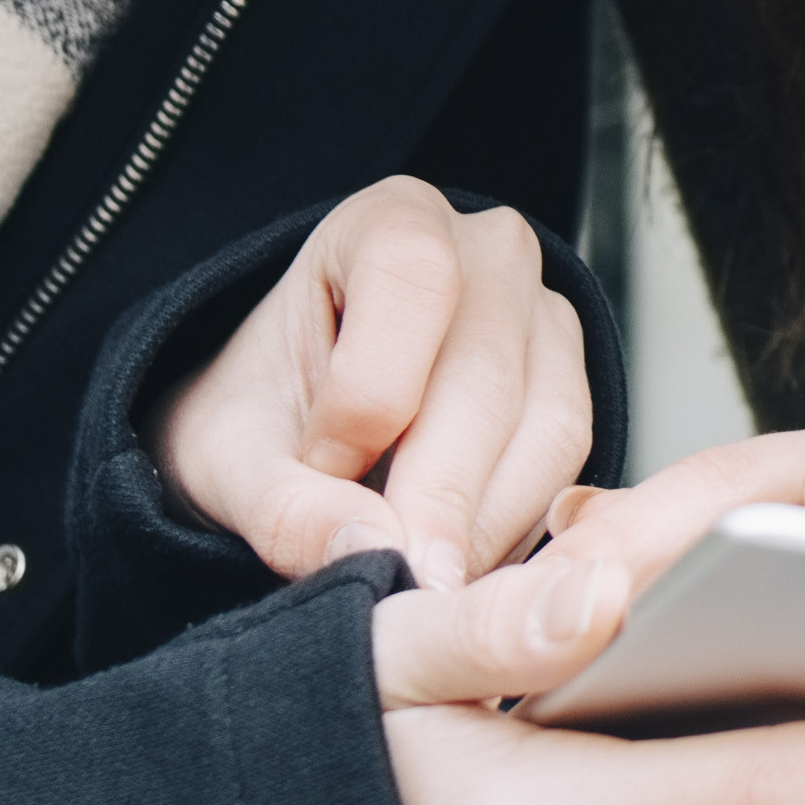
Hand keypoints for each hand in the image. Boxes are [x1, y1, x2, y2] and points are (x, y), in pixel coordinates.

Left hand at [156, 177, 589, 589]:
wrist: (298, 426)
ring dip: (485, 524)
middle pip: (486, 375)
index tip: (321, 473)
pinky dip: (519, 528)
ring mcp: (543, 316)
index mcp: (389, 222)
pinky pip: (570, 465)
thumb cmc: (262, 416)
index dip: (366, 395)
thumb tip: (369, 554)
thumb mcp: (231, 459)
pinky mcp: (573, 386)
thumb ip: (284, 508)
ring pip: (546, 427)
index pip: (412, 281)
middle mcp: (486, 251)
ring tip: (420, 578)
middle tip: (400, 582)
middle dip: (439, 494)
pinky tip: (458, 559)